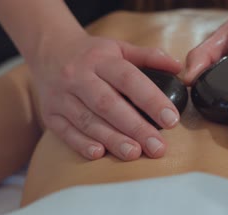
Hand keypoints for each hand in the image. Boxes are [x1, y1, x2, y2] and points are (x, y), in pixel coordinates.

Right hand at [31, 33, 182, 160]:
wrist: (49, 51)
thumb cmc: (93, 54)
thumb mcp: (120, 48)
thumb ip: (149, 57)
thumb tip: (178, 68)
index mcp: (101, 60)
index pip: (128, 79)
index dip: (151, 100)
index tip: (171, 120)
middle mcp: (78, 77)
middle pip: (108, 105)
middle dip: (135, 127)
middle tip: (157, 147)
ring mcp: (62, 97)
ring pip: (88, 121)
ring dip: (112, 139)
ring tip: (135, 153)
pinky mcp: (50, 114)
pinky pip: (65, 132)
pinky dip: (82, 144)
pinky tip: (100, 154)